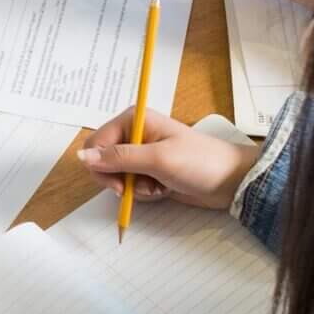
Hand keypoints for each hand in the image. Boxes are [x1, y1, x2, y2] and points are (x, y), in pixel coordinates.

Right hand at [77, 108, 260, 210]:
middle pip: (102, 161)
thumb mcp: (158, 159)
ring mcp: (141, 154)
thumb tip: (82, 156)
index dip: (101, 166)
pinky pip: (131, 186)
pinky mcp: (149, 171)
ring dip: (134, 188)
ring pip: (116, 177)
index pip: (96, 143)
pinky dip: (144, 193)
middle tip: (139, 188)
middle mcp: (133, 134)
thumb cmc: (200, 162)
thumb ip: (119, 158)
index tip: (118, 184)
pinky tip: (163, 190)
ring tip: (159, 186)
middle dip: (118, 180)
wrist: (231, 181)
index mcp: (133, 120)